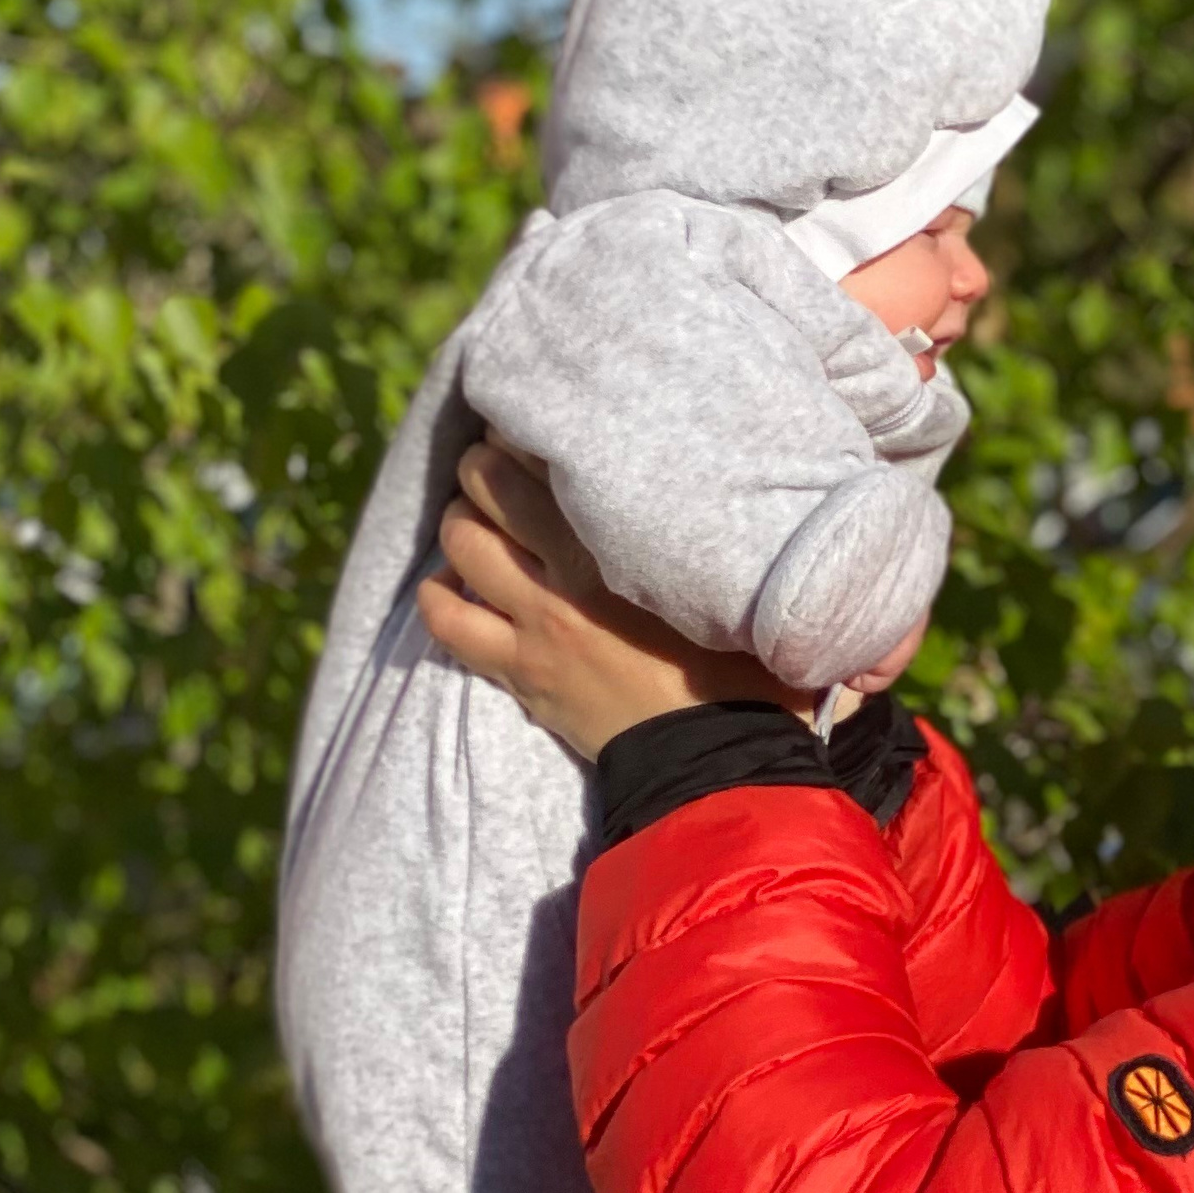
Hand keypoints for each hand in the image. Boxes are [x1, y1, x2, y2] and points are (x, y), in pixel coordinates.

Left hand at [417, 438, 807, 757]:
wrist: (716, 764)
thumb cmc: (748, 675)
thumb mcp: (742, 594)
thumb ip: (726, 543)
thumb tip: (754, 502)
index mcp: (620, 545)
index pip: (546, 457)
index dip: (530, 431)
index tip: (542, 428)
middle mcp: (566, 575)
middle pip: (486, 484)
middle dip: (482, 466)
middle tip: (497, 468)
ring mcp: (534, 626)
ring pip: (459, 545)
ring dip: (458, 525)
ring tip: (475, 524)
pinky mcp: (521, 673)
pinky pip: (449, 624)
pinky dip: (439, 598)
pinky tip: (452, 588)